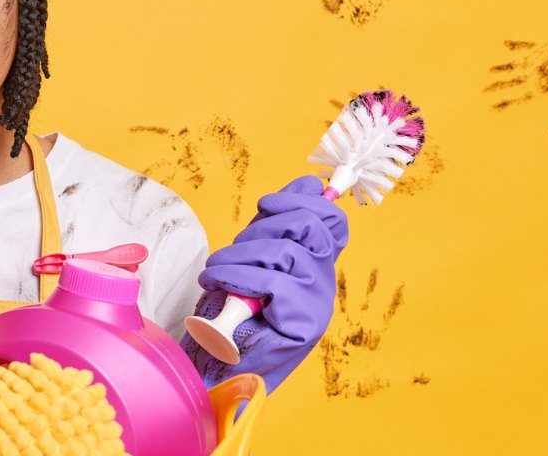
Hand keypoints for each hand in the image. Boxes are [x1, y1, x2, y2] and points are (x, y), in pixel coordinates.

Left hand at [182, 175, 348, 392]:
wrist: (215, 364)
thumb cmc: (229, 311)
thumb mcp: (253, 254)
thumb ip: (276, 224)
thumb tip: (310, 183)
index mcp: (315, 262)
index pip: (331, 220)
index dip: (302, 200)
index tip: (265, 203)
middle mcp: (323, 280)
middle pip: (312, 226)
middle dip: (264, 225)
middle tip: (233, 247)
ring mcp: (317, 303)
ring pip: (286, 251)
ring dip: (239, 254)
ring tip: (215, 271)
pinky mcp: (304, 324)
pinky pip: (274, 282)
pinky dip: (236, 276)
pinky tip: (216, 284)